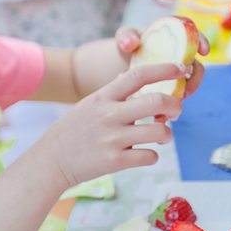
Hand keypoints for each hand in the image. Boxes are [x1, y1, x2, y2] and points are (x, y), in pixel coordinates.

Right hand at [37, 63, 187, 187]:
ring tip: (162, 136)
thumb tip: (129, 77)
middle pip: (156, 101)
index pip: (138, 75)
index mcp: (103, 97)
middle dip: (175, 105)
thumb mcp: (88, 105)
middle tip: (176, 110)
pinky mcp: (115, 161)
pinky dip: (153, 155)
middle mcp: (109, 115)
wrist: (50, 161)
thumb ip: (111, 93)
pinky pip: (149, 156)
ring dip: (167, 134)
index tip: (180, 69)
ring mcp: (113, 139)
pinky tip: (145, 154)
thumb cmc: (72, 131)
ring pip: (159, 131)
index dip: (163, 69)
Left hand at [114, 24, 208, 98]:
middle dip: (196, 77)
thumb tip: (131, 43)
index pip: (193, 35)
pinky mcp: (173, 84)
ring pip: (191, 81)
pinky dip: (174, 103)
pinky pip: (179, 93)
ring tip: (178, 101)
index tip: (204, 52)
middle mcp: (180, 53)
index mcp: (173, 35)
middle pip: (196, 63)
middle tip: (187, 90)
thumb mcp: (124, 38)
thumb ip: (126, 37)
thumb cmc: (127, 44)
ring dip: (188, 91)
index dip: (202, 41)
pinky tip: (163, 113)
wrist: (123, 62)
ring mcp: (178, 70)